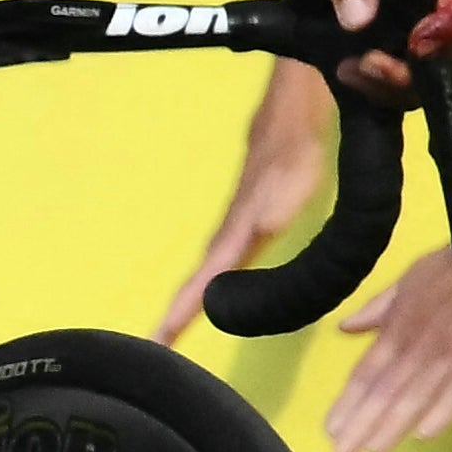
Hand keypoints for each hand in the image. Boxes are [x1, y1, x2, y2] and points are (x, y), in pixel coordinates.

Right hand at [167, 62, 337, 341]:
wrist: (295, 111)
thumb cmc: (294, 153)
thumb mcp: (283, 198)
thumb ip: (259, 229)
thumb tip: (226, 263)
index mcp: (236, 234)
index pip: (200, 283)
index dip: (180, 313)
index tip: (155, 341)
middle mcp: (230, 229)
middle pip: (198, 278)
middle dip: (179, 310)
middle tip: (160, 339)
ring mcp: (238, 216)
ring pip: (212, 262)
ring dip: (196, 292)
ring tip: (181, 319)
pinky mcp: (250, 206)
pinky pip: (226, 249)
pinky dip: (215, 272)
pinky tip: (224, 276)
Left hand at [321, 201, 451, 451]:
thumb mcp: (409, 278)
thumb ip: (378, 308)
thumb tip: (345, 328)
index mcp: (400, 324)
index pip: (366, 371)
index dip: (348, 402)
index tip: (331, 428)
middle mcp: (420, 344)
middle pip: (384, 391)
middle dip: (361, 424)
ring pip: (415, 398)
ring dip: (391, 427)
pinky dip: (440, 414)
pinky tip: (423, 436)